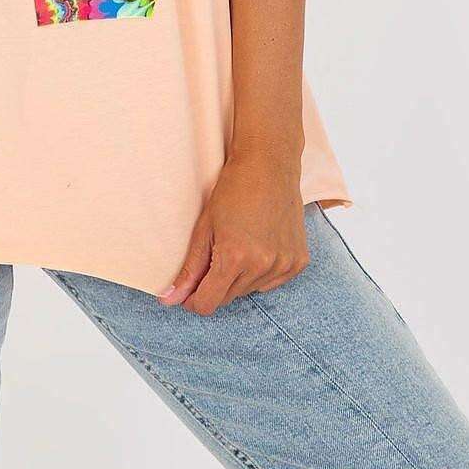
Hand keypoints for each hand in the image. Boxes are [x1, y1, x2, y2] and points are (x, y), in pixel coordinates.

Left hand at [158, 149, 309, 314]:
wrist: (269, 164)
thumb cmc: (233, 190)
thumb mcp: (204, 227)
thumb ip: (189, 269)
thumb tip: (170, 300)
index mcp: (235, 257)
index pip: (208, 304)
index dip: (194, 299)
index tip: (190, 288)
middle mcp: (262, 265)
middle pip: (228, 298)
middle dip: (216, 284)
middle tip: (216, 253)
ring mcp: (283, 264)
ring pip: (249, 291)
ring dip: (239, 278)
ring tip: (240, 244)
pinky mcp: (298, 262)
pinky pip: (271, 283)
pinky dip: (261, 272)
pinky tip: (259, 245)